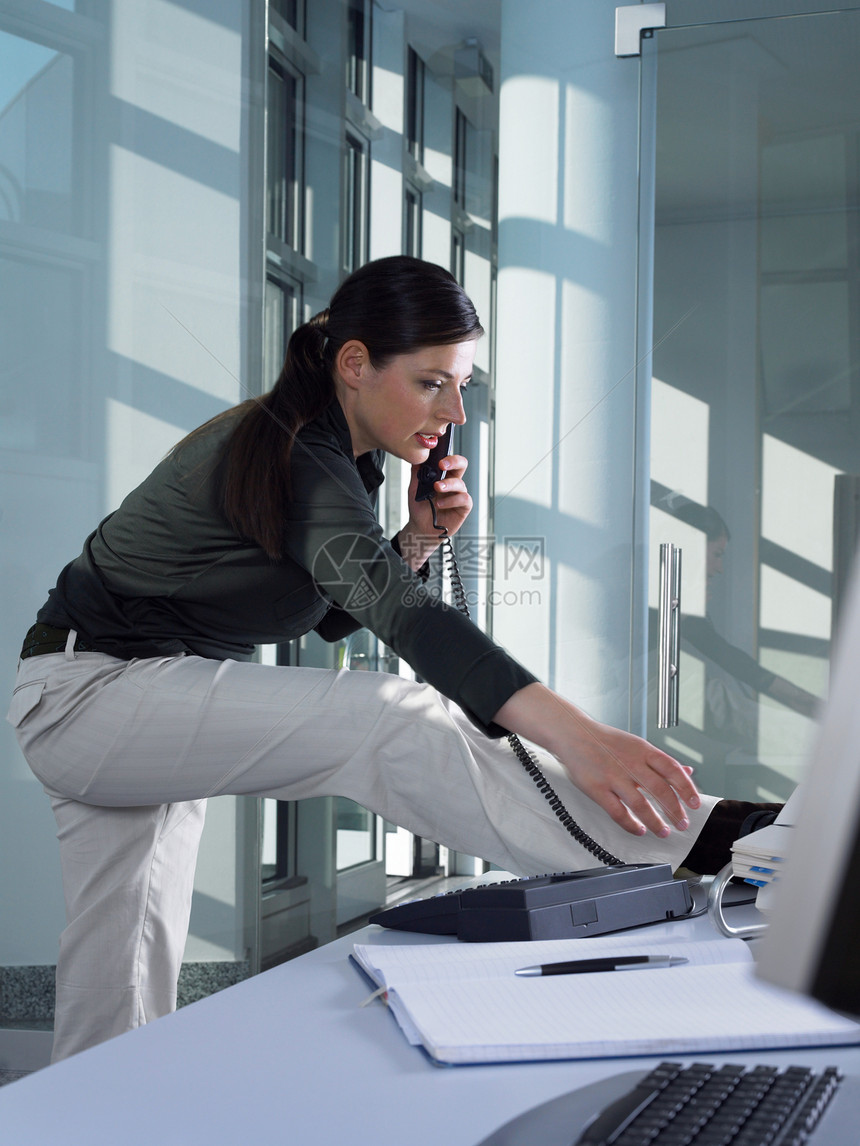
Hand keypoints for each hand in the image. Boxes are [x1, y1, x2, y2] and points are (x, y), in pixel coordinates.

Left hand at [396, 454, 472, 570]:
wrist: (420, 528)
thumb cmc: (420, 508)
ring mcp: (459, 495)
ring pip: (460, 483)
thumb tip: (417, 458)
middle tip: (442, 465)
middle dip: (454, 461)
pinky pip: (464, 499)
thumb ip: (417, 473)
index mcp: (443, 476)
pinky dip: (451, 500)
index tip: (437, 458)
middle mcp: (453, 483)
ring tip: (436, 489)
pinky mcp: (463, 508)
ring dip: (448, 484)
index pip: (450, 461)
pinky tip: (440, 503)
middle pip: (462, 465)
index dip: (447, 456)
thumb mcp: (414, 488)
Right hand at [494, 683, 700, 837]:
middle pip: (660, 790)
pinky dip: (630, 824)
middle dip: (675, 810)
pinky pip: (617, 812)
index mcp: (643, 751)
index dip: (686, 788)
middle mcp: (631, 763)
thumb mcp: (637, 745)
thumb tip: (687, 771)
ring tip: (663, 832)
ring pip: (641, 804)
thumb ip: (661, 761)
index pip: (672, 770)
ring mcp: (613, 776)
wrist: (573, 734)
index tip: (695, 803)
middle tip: (682, 823)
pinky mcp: (597, 788)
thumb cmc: (605, 741)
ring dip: (655, 822)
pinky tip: (638, 830)